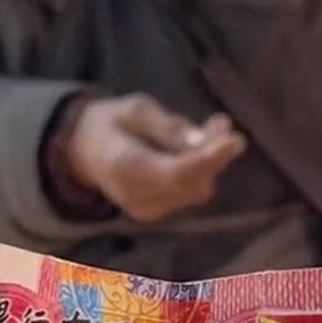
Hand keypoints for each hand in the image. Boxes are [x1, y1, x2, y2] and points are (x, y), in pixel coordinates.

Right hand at [59, 93, 245, 222]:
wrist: (85, 151)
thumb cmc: (113, 122)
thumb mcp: (135, 110)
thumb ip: (168, 126)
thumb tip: (203, 140)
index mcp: (124, 166)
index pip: (175, 172)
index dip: (209, 158)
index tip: (237, 139)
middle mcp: (135, 196)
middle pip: (191, 184)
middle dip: (214, 156)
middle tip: (221, 123)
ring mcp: (146, 209)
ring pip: (195, 190)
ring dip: (210, 161)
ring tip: (211, 128)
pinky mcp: (155, 212)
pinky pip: (189, 192)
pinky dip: (200, 171)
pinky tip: (195, 149)